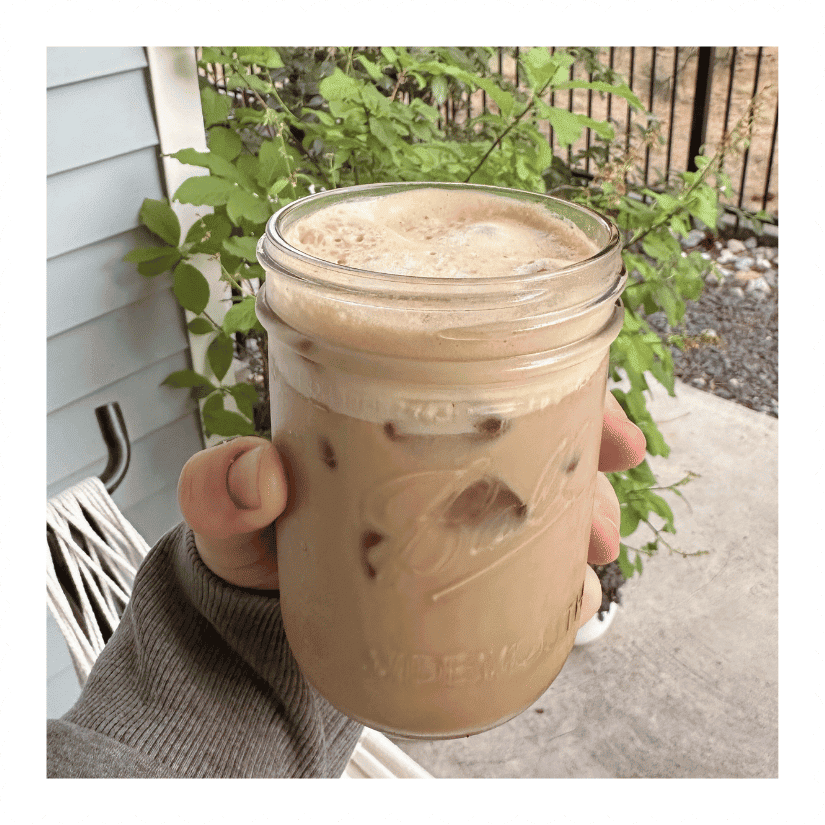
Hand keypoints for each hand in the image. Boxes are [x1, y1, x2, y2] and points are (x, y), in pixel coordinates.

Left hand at [177, 391, 646, 621]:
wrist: (258, 614)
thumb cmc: (249, 539)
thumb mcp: (224, 509)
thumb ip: (217, 488)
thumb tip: (260, 474)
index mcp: (388, 410)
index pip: (476, 371)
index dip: (546, 374)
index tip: (597, 402)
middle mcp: (431, 453)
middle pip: (530, 431)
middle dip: (582, 456)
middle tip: (604, 491)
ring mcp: (450, 512)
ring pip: (539, 498)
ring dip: (579, 518)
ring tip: (590, 552)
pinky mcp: (458, 571)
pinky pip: (522, 567)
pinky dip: (554, 581)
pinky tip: (568, 597)